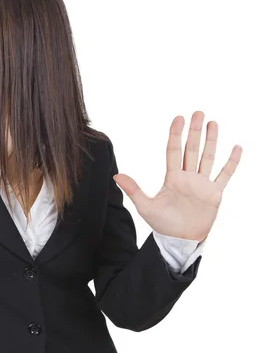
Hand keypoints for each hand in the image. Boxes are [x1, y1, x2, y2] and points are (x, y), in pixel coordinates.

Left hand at [113, 111, 242, 241]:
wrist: (179, 240)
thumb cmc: (162, 224)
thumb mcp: (145, 207)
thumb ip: (133, 190)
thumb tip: (116, 176)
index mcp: (172, 177)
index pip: (174, 150)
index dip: (176, 134)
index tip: (178, 118)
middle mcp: (187, 177)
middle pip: (192, 149)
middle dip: (195, 131)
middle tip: (198, 112)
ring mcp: (202, 184)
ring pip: (208, 157)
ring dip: (211, 141)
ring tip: (213, 123)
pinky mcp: (214, 194)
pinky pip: (224, 175)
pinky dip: (231, 162)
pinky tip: (236, 147)